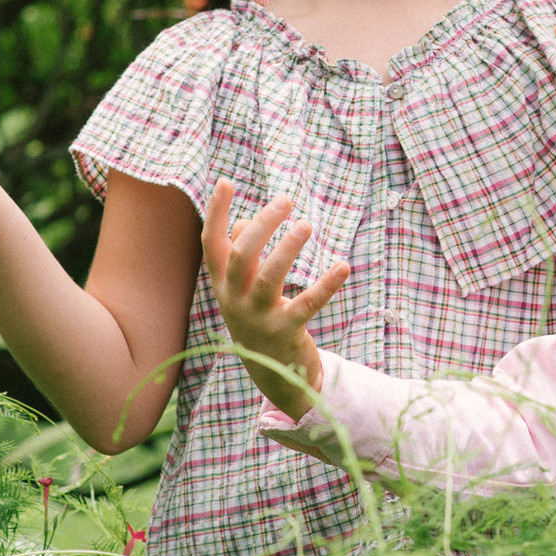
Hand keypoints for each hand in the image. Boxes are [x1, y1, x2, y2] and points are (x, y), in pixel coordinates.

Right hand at [201, 179, 347, 421]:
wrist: (273, 374)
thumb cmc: (258, 318)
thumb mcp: (242, 289)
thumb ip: (240, 255)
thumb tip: (247, 219)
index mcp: (222, 285)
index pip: (211, 244)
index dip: (215, 213)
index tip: (226, 181)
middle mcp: (235, 300)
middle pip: (241, 256)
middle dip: (262, 225)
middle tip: (286, 200)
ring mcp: (258, 319)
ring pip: (269, 278)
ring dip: (288, 249)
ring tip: (306, 225)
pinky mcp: (286, 333)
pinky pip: (307, 304)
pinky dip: (326, 284)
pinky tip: (343, 266)